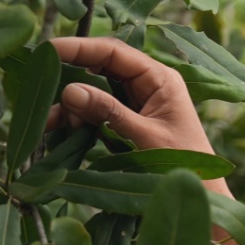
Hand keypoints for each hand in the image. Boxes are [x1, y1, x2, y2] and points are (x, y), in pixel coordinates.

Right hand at [47, 36, 230, 198]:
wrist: (203, 196)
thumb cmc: (185, 165)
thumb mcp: (143, 137)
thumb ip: (108, 112)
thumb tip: (70, 90)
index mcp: (159, 78)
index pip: (114, 51)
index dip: (80, 47)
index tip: (48, 49)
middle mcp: (148, 85)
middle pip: (100, 68)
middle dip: (71, 77)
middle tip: (41, 87)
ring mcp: (137, 103)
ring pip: (95, 92)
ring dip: (72, 105)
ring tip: (54, 124)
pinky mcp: (128, 122)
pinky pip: (97, 113)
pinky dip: (79, 121)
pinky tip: (63, 132)